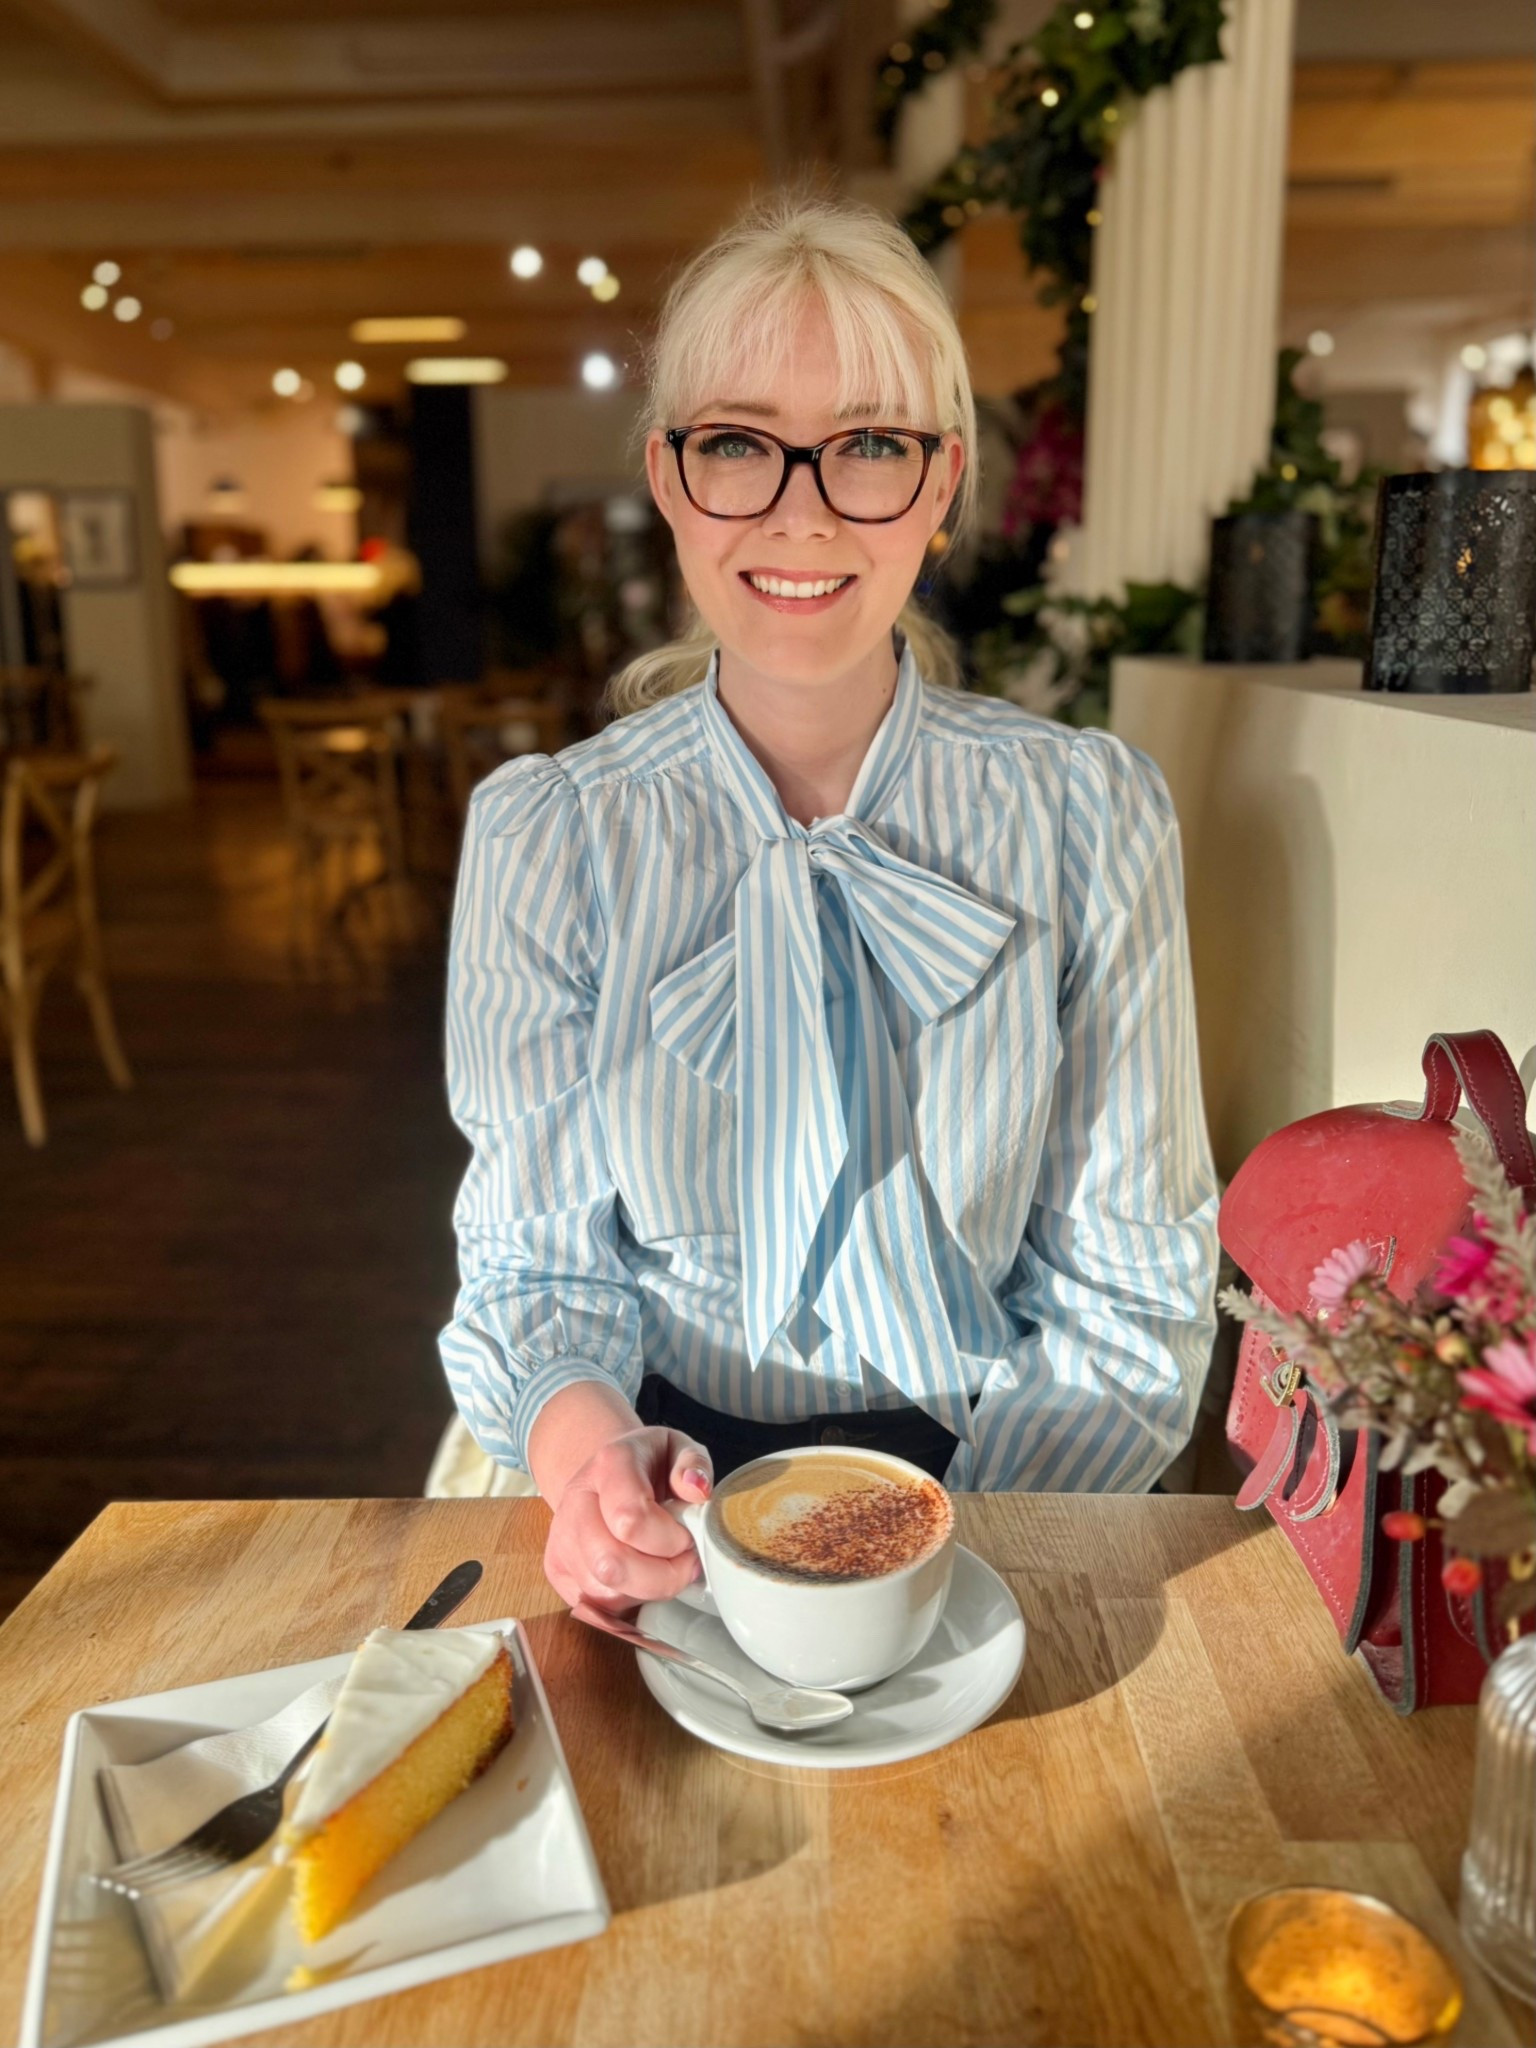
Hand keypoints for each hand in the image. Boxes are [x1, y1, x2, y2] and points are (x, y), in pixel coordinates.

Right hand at [542, 1425, 713, 1612]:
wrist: (606, 1471)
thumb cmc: (649, 1464)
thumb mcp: (679, 1448)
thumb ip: (694, 1463)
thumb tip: (696, 1491)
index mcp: (609, 1465)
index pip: (630, 1519)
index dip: (669, 1541)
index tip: (688, 1538)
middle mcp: (576, 1500)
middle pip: (611, 1564)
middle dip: (662, 1577)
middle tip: (685, 1564)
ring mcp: (561, 1536)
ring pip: (603, 1590)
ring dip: (646, 1591)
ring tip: (664, 1567)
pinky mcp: (556, 1567)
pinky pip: (593, 1605)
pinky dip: (627, 1602)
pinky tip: (641, 1578)